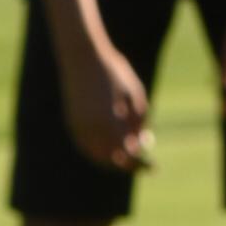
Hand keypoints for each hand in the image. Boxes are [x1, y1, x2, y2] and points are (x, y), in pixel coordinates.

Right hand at [56, 21, 155, 173]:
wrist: (82, 57)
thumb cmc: (114, 72)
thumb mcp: (135, 94)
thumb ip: (139, 121)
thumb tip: (141, 143)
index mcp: (111, 122)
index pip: (128, 155)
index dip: (141, 164)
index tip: (153, 168)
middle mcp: (93, 129)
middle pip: (113, 160)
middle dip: (129, 163)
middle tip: (142, 161)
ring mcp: (79, 127)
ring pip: (98, 156)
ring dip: (114, 158)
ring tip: (128, 150)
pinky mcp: (71, 123)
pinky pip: (86, 146)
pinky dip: (99, 151)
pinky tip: (111, 145)